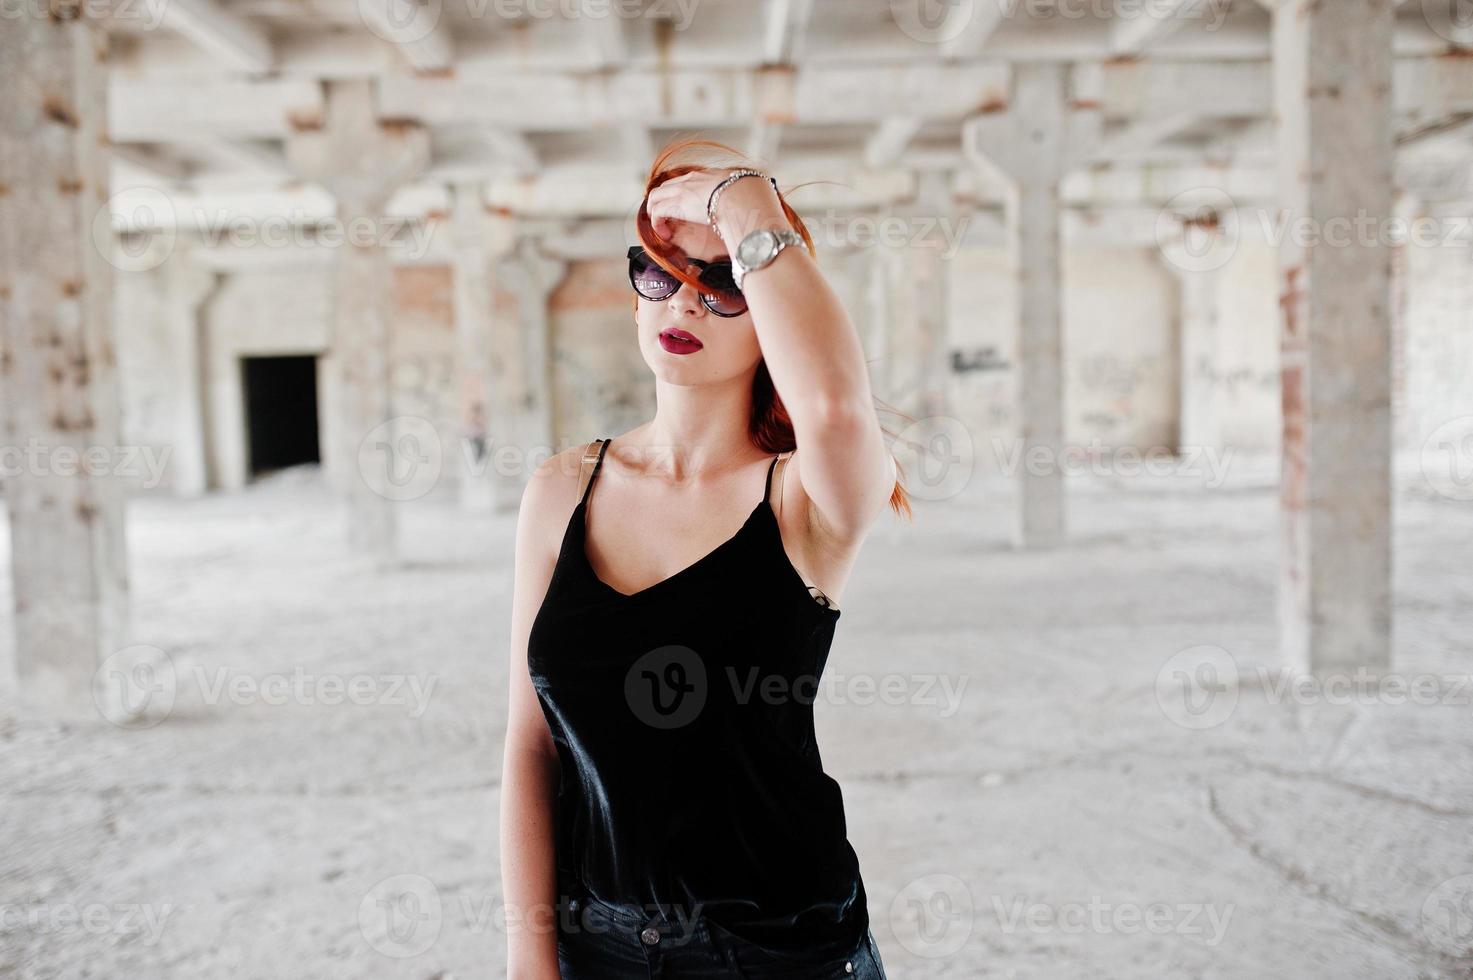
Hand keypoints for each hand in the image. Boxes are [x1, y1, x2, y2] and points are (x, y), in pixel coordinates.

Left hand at [644, 170, 782, 241]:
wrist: (744, 199)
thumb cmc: (754, 201)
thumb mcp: (757, 197)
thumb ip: (758, 203)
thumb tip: (770, 213)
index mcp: (714, 176)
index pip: (692, 181)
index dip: (686, 195)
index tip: (688, 209)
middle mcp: (695, 179)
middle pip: (670, 186)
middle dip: (665, 202)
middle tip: (667, 220)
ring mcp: (682, 190)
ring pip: (656, 197)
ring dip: (657, 213)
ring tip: (663, 230)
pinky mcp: (675, 203)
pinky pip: (656, 212)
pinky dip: (656, 223)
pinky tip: (663, 235)